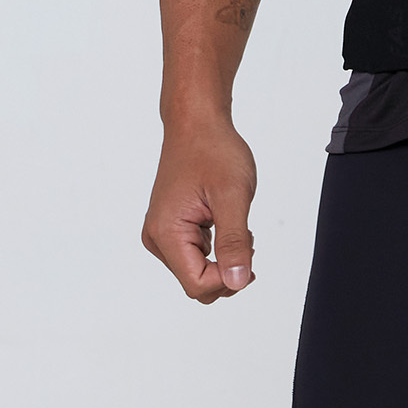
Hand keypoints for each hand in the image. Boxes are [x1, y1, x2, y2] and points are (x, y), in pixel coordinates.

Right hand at [142, 115, 258, 303]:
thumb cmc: (213, 151)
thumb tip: (238, 282)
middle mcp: (157, 238)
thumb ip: (235, 242)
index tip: (250, 251)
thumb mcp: (233, 196)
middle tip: (248, 238)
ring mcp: (162, 232)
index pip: (197, 284)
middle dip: (226, 270)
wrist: (196, 123)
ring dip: (223, 257)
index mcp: (167, 233)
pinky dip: (216, 247)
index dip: (227, 278)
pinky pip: (194, 253)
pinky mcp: (170, 226)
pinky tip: (226, 220)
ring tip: (237, 222)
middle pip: (195, 282)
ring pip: (196, 269)